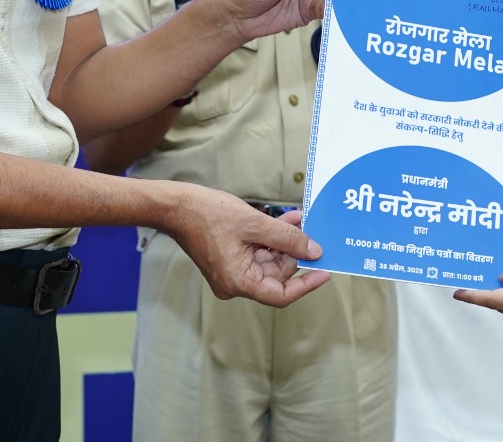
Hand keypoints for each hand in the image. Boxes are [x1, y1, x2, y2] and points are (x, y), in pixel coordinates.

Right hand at [167, 186, 330, 306]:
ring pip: (269, 260)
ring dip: (284, 239)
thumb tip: (314, 251)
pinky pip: (258, 252)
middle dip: (294, 250)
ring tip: (298, 218)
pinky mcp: (230, 259)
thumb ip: (287, 238)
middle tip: (311, 228)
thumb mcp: (255, 223)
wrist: (176, 207)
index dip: (306, 284)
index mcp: (238, 282)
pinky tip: (285, 220)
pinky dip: (271, 237)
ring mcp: (232, 272)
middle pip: (276, 274)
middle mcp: (235, 283)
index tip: (326, 272)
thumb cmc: (208, 215)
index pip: (281, 295)